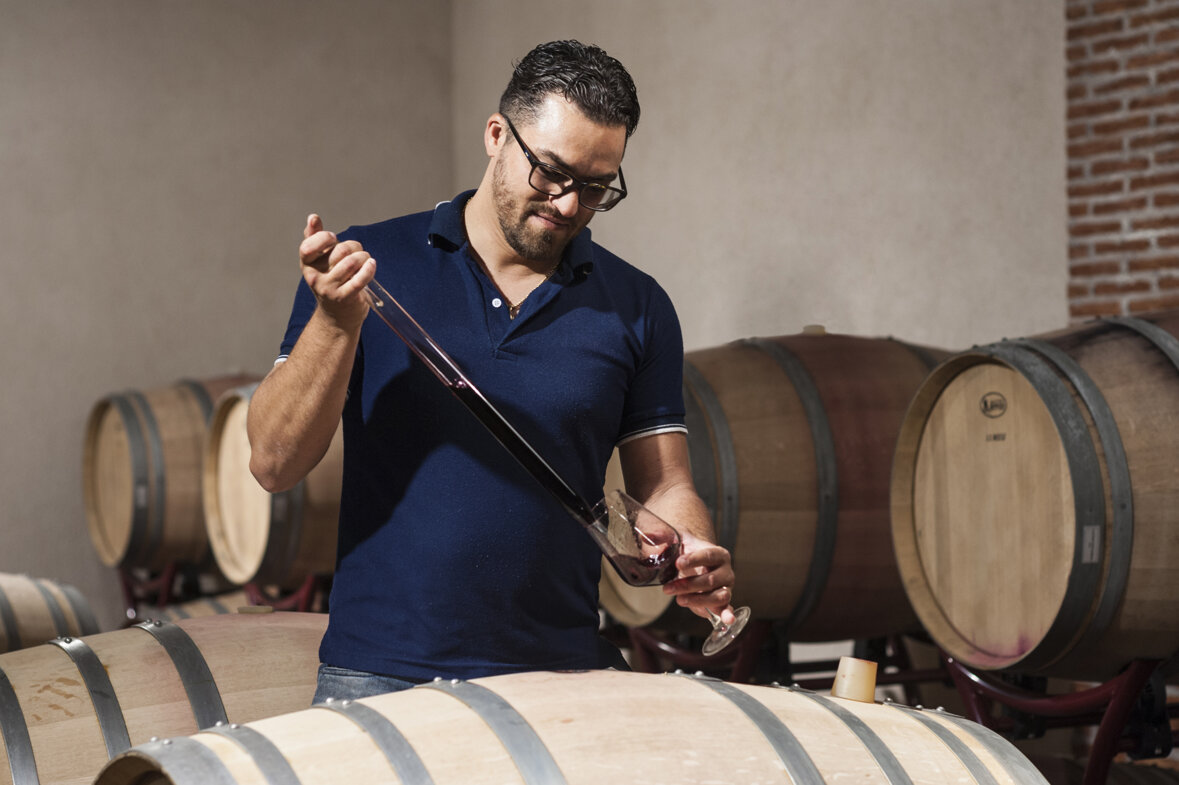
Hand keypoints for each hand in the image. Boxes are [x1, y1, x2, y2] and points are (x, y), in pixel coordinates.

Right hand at [300, 213, 375, 331]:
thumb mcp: (320, 261)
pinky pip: (360, 279)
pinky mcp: (345, 298)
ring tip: (366, 261)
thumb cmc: (331, 282)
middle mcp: (315, 277)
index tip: (333, 239)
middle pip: (340, 250)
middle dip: (354, 247)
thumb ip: (315, 239)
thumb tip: (313, 218)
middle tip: (357, 253)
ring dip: (364, 257)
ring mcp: (329, 289)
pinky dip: (369, 269)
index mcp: (307, 265)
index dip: (323, 238)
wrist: (337, 316)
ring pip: (352, 262)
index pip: (308, 247)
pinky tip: (372, 265)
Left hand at [662, 530, 737, 624]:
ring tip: (679, 600)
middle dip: (687, 585)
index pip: (708, 555)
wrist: (693, 564)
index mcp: (718, 553)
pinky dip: (727, 614)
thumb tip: (647, 536)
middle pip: (710, 580)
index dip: (694, 560)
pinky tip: (726, 620)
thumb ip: (662, 537)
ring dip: (698, 600)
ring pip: (718, 596)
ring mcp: (726, 587)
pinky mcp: (722, 602)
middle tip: (667, 588)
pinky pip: (727, 608)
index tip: (678, 563)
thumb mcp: (677, 542)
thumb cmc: (687, 552)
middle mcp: (726, 571)